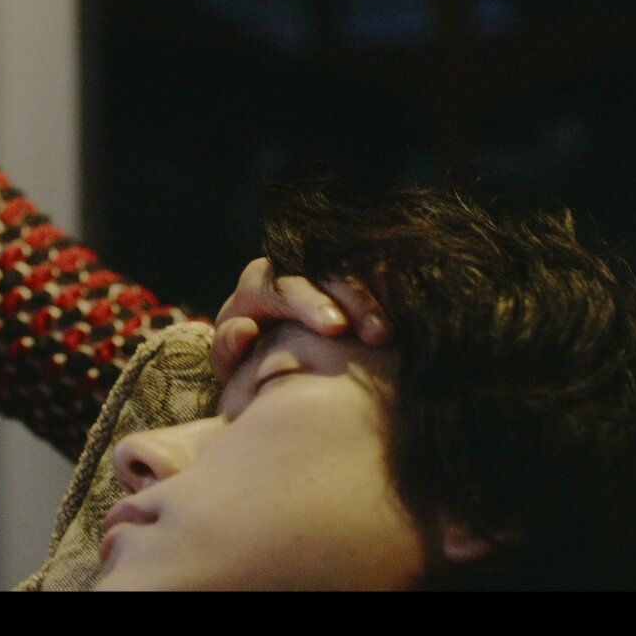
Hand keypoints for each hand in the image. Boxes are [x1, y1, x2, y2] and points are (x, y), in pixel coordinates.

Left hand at [210, 257, 392, 383]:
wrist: (266, 358)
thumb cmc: (245, 363)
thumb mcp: (227, 362)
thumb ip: (228, 348)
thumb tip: (245, 328)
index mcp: (258, 287)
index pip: (280, 285)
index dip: (309, 303)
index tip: (336, 329)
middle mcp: (292, 272)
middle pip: (326, 274)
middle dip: (354, 299)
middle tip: (379, 334)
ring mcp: (322, 275)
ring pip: (353, 272)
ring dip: (377, 300)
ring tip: (394, 334)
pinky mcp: (350, 282)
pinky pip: (375, 277)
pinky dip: (390, 293)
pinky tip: (408, 317)